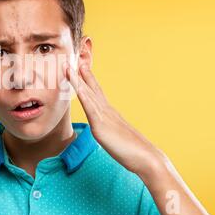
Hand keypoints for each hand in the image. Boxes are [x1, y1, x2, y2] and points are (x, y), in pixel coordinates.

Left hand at [63, 62, 164, 177]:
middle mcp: (106, 110)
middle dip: (81, 72)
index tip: (80, 65)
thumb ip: (108, 131)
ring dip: (77, 79)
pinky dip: (82, 94)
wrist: (146, 158)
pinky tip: (76, 85)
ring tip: (68, 65)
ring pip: (88, 93)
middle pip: (92, 87)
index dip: (87, 78)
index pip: (96, 92)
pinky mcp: (101, 126)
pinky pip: (90, 107)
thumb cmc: (132, 151)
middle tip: (74, 56)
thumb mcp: (115, 138)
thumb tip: (103, 130)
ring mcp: (104, 116)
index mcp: (109, 113)